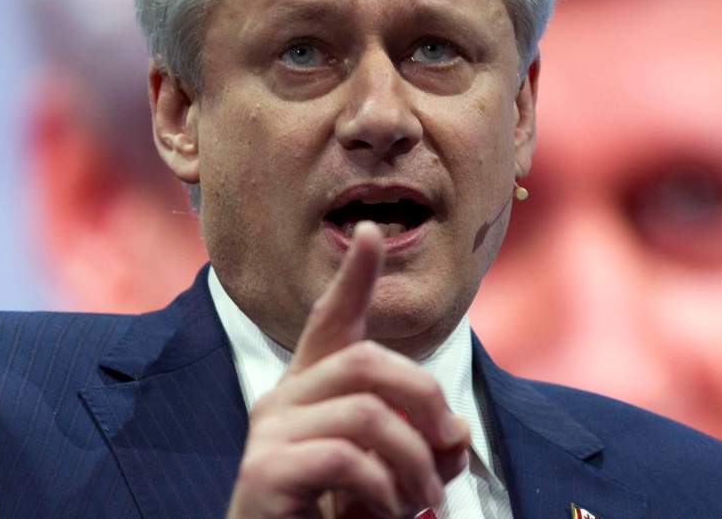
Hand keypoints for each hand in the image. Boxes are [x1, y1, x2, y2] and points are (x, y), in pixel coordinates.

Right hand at [226, 222, 470, 517]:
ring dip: (412, 461)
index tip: (370, 231)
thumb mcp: (396, 477)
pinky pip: (345, 458)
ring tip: (422, 500)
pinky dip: (383, 488)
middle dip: (423, 398)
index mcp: (312, 390)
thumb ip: (429, 449)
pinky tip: (387, 511)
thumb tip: (457, 433)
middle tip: (447, 450)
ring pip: (365, 412)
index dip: (353, 277)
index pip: (331, 320)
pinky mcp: (264, 471)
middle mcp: (283, 398)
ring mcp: (269, 432)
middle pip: (365, 361)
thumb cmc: (336, 516)